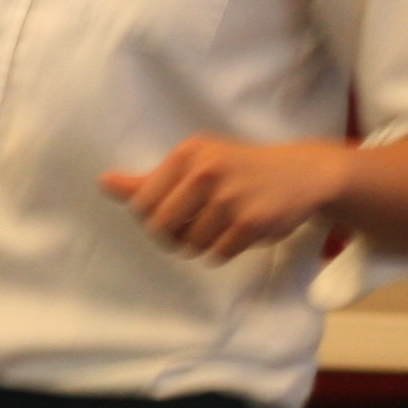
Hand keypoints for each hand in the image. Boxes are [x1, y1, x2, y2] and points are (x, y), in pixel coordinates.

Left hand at [100, 138, 356, 263]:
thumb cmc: (239, 170)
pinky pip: (216, 254)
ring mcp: (230, 198)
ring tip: (219, 227)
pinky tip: (236, 233)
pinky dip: (222, 251)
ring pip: (189, 244)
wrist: (303, 173)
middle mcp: (205, 172)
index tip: (170, 215)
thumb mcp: (196, 163)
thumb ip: (149, 179)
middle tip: (192, 228)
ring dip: (200, 245)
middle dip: (173, 236)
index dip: (151, 219)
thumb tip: (104, 183)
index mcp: (186, 153)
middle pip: (160, 228)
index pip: (141, 204)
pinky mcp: (251, 222)